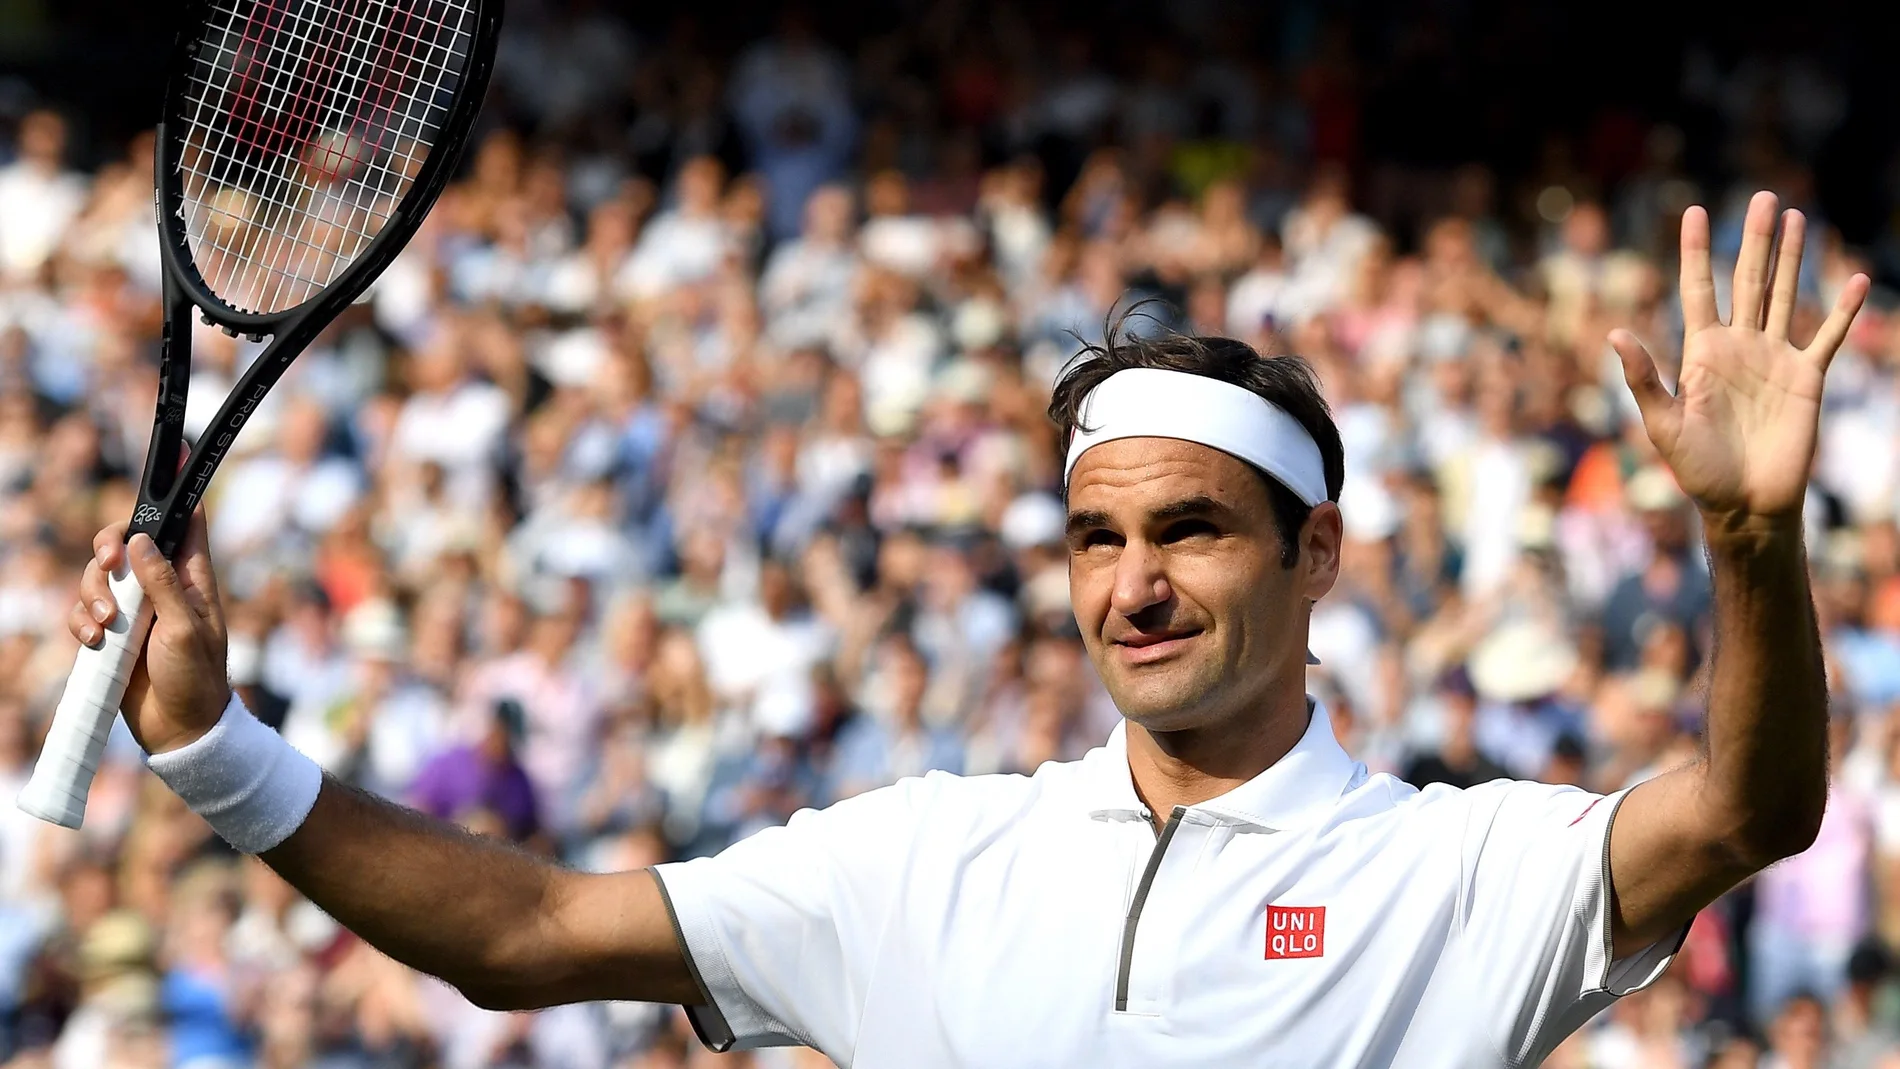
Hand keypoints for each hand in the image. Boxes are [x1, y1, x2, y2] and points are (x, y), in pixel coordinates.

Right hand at [68, 508, 229, 753]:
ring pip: (99, 575)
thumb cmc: (194, 677)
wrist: (178, 727)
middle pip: (126, 541)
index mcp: (192, 577)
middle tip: (108, 564)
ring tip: (105, 624)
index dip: (176, 493)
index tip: (170, 459)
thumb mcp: (185, 628)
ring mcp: (134, 607)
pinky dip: (81, 620)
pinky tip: (93, 640)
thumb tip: (141, 540)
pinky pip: (84, 610)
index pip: (186, 523)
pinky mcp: (111, 631)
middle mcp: (162, 585)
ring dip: (92, 593)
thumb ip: (163, 584)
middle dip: (108, 547)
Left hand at [1610, 191, 1868, 537]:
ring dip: (1792, 258)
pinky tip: (1855, 278)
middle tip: (1763, 196)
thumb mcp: (1662, 423)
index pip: (1698, 288)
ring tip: (1796, 217)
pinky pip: (1829, 337)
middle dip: (1754, 239)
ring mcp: (1774, 359)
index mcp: (1701, 352)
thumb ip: (1643, 377)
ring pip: (1785, 295)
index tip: (1694, 210)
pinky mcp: (1807, 378)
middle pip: (1747, 280)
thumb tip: (1614, 334)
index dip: (1696, 251)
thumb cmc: (1697, 470)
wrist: (1744, 503)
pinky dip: (1843, 310)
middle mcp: (1739, 346)